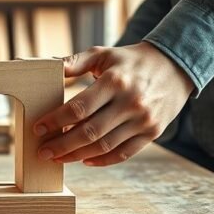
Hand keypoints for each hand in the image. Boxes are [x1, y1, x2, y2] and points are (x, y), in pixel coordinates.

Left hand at [33, 42, 194, 166]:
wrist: (175, 66)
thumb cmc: (131, 60)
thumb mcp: (104, 53)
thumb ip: (76, 61)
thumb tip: (48, 67)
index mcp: (115, 81)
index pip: (79, 108)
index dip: (55, 121)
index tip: (38, 128)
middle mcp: (130, 102)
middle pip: (89, 132)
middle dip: (61, 145)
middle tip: (42, 151)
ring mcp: (143, 120)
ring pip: (104, 146)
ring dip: (77, 155)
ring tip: (58, 157)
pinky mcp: (152, 132)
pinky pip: (124, 153)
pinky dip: (103, 160)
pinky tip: (84, 160)